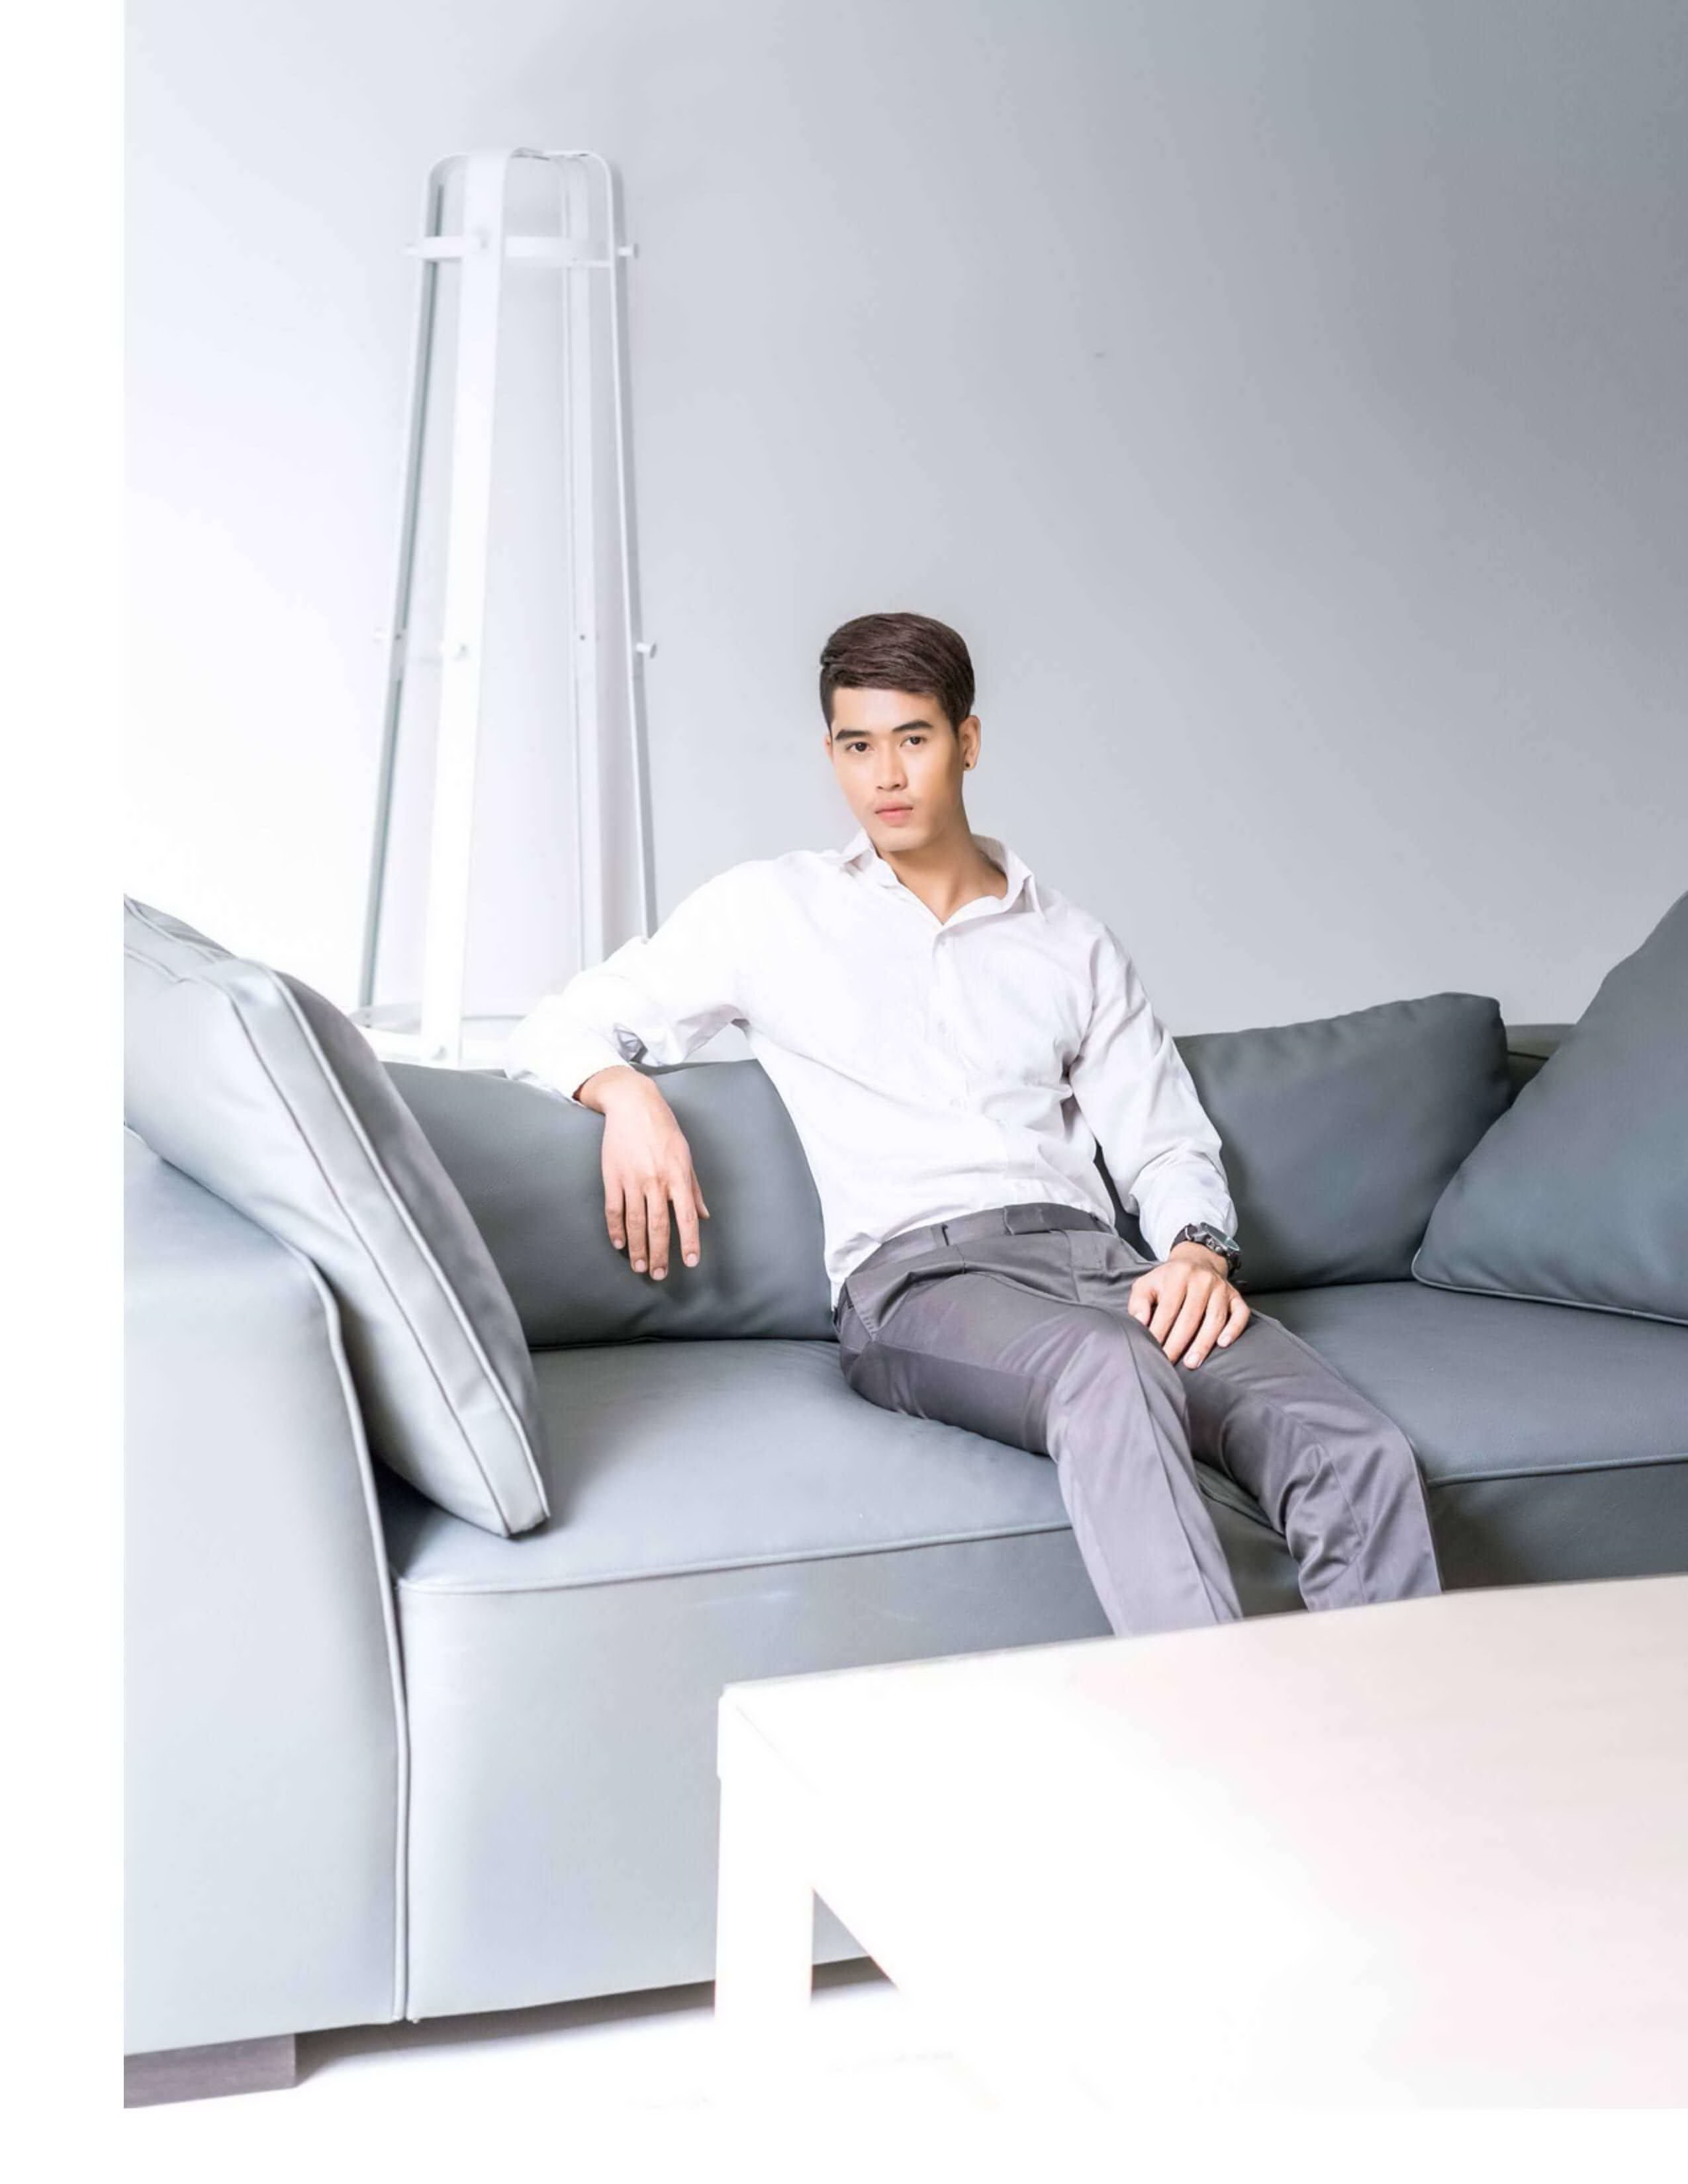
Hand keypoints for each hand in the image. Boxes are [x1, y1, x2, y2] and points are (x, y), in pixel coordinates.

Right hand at [577, 1066, 709, 1279]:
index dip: (688, 1241)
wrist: (632, 1103)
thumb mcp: (685, 1154)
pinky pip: (614, 1209)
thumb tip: (704, 1216)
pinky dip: (616, 1229)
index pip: (685, 1216)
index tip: (690, 1262)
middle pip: (657, 1225)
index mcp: (678, 1175)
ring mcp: (632, 1179)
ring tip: (639, 1267)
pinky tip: (619, 1244)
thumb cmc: (664, 1128)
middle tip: (659, 1275)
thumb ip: (693, 1188)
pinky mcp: (612, 1176)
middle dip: (659, 1253)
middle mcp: (656, 1180)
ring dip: (637, 1248)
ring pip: (635, 1222)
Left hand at [1127, 1244, 1249, 1366]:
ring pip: (1215, 1319)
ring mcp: (1221, 1288)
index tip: (1152, 1351)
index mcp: (1177, 1276)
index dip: (1159, 1332)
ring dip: (1203, 1343)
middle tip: (1170, 1362)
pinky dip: (1234, 1329)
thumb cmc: (1168, 1280)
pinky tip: (1223, 1344)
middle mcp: (1202, 1280)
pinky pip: (1240, 1314)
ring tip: (1192, 1362)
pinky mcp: (1235, 1296)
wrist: (1197, 1261)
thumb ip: (1139, 1302)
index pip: (1168, 1310)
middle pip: (1191, 1317)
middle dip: (1179, 1343)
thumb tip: (1139, 1322)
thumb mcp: (1147, 1284)